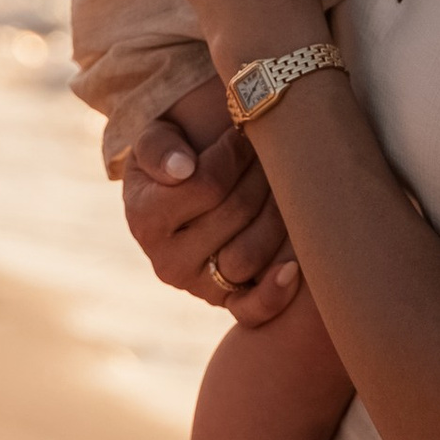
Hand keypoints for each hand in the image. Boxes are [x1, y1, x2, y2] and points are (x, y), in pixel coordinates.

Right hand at [120, 87, 302, 325]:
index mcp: (144, 219)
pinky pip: (253, 309)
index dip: (233, 154)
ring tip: (285, 186)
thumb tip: (183, 169)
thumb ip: (158, 147)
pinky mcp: (226, 303)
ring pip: (250, 254)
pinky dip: (276, 292)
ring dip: (279, 215)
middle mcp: (167, 261)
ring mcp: (198, 287)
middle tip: (273, 153)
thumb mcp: (152, 142)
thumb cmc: (171, 160)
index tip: (244, 131)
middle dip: (261, 176)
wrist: (179, 198)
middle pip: (236, 214)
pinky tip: (296, 267)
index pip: (206, 184)